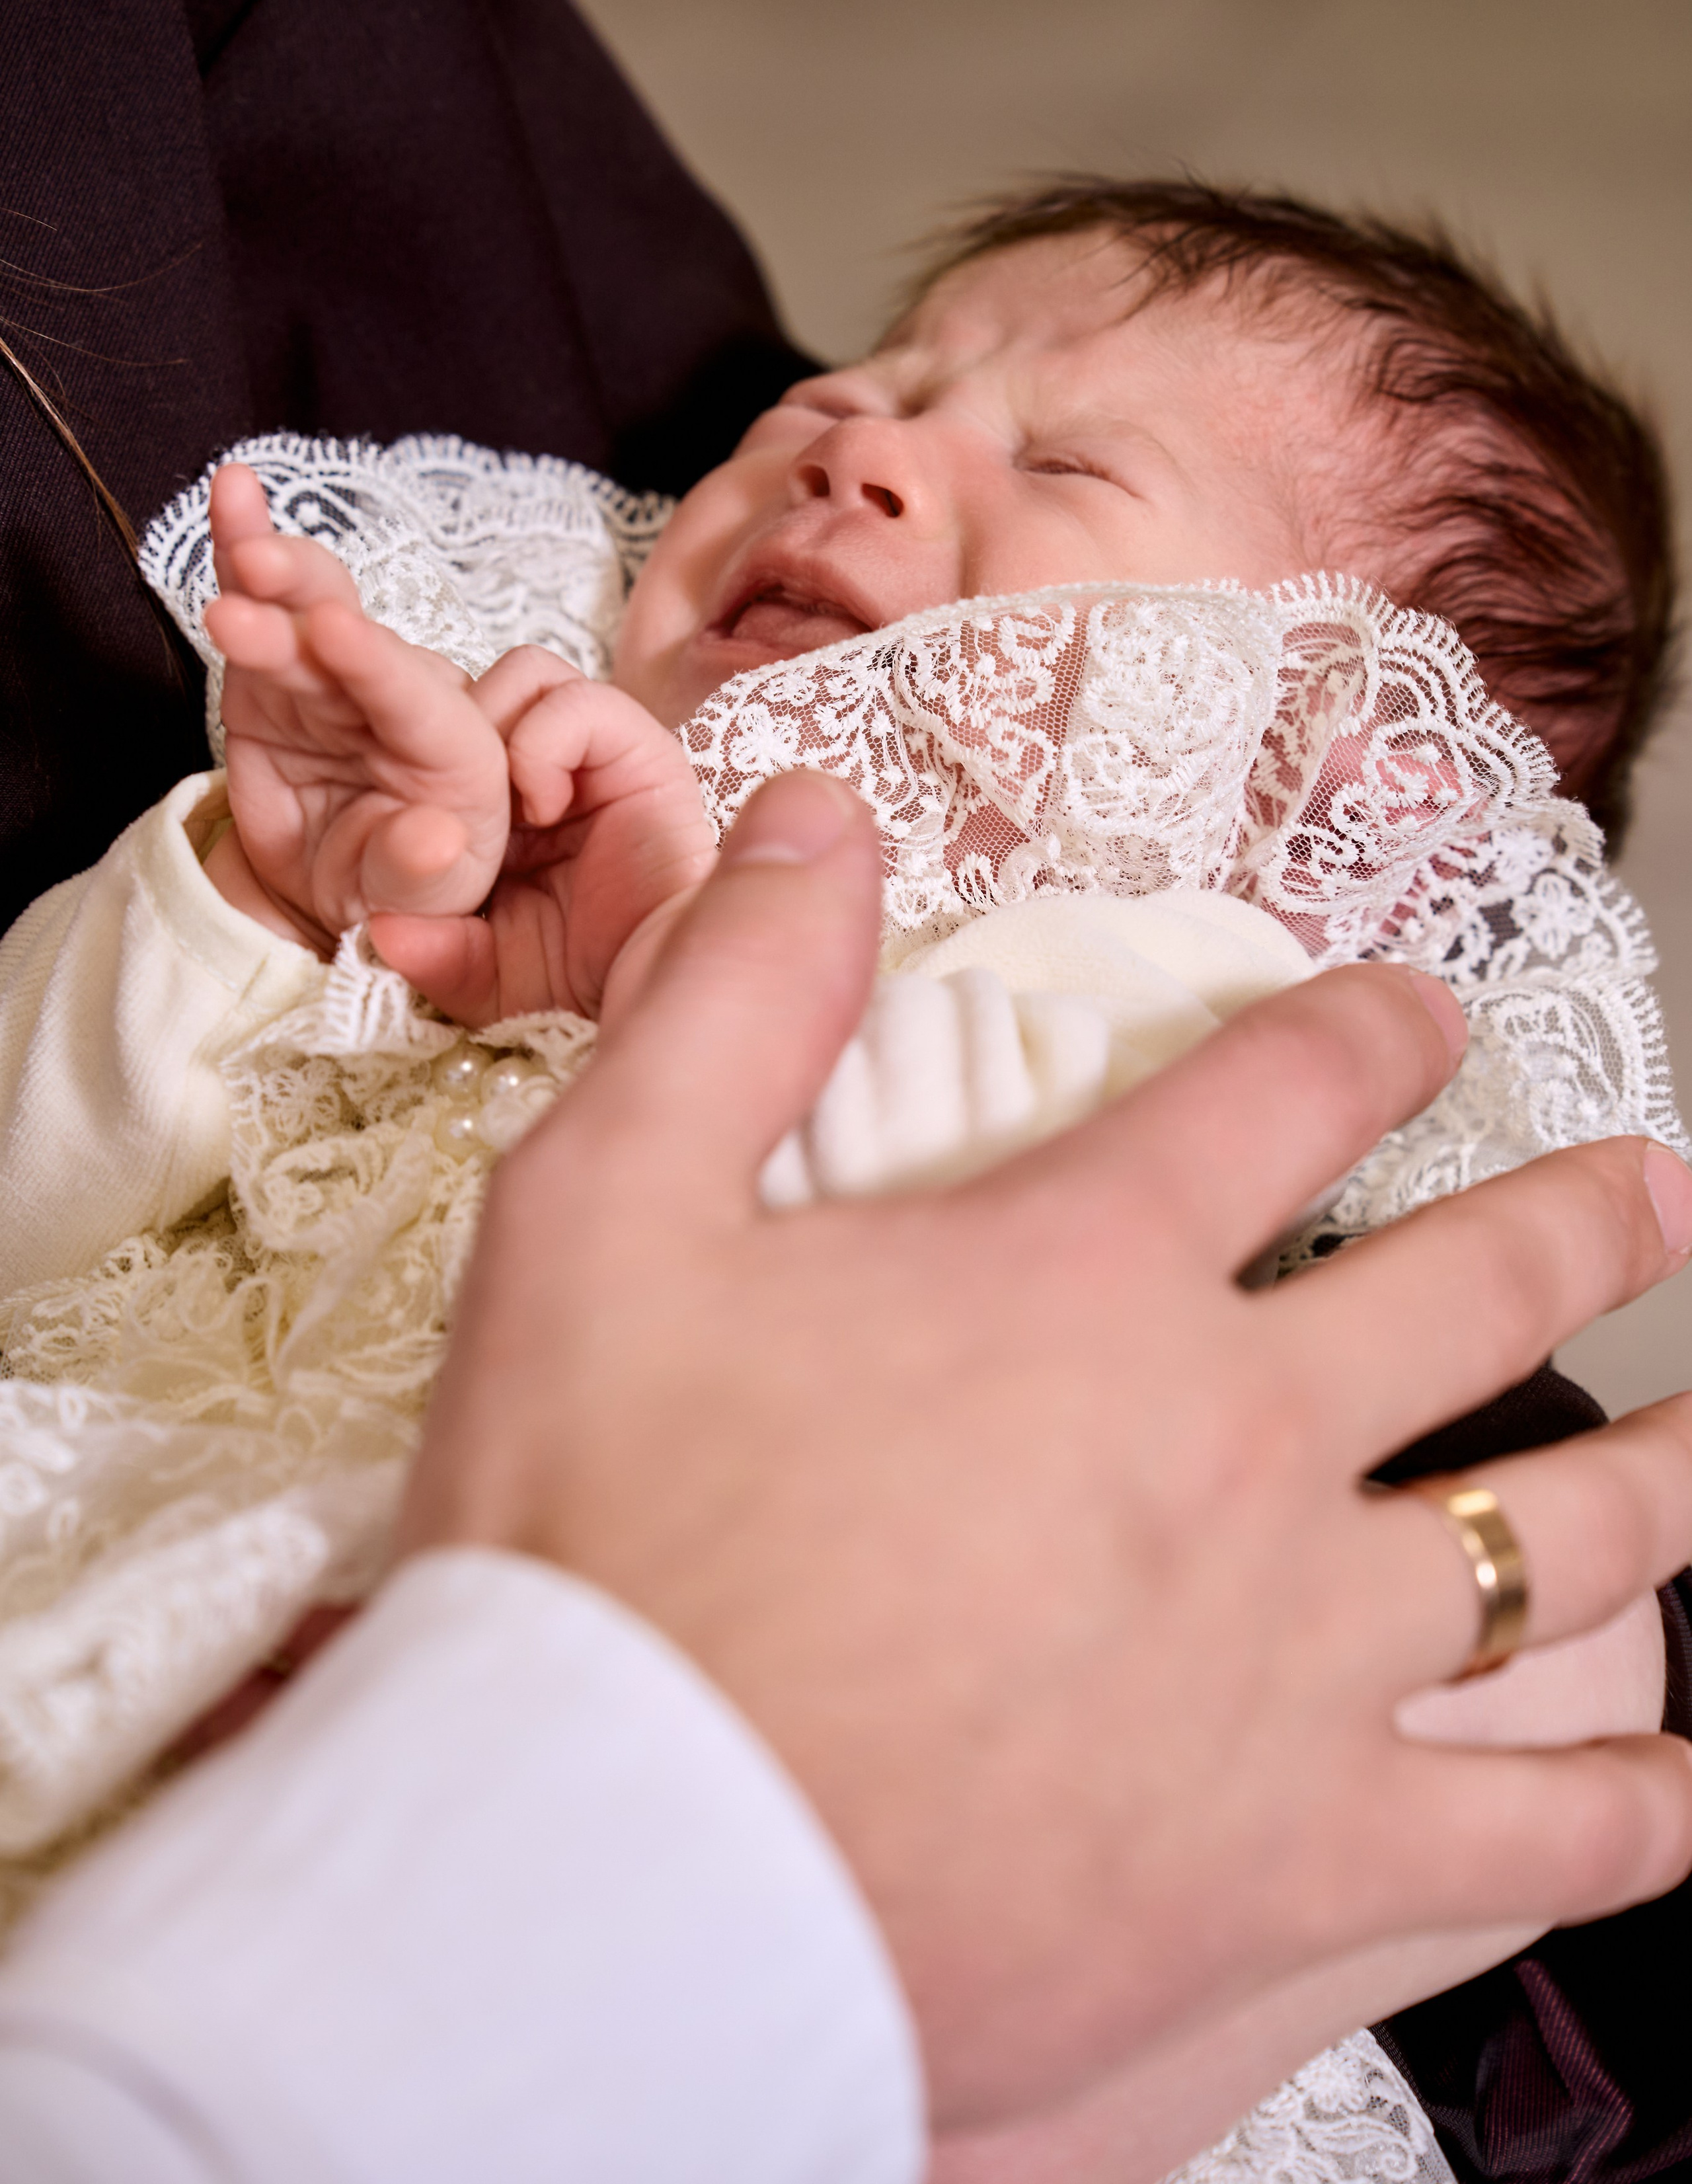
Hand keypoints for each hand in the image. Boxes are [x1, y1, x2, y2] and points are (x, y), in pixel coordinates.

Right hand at [204, 464, 508, 951]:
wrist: (345, 894)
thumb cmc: (400, 899)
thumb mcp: (418, 908)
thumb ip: (422, 876)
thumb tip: (436, 838)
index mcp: (462, 758)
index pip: (421, 704)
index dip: (376, 663)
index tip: (331, 627)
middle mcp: (408, 701)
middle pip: (364, 641)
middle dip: (311, 604)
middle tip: (261, 572)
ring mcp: (342, 678)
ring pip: (312, 608)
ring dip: (273, 573)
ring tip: (239, 549)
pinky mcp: (284, 667)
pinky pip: (267, 600)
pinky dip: (246, 547)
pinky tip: (232, 490)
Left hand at [370, 648, 715, 1022]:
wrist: (656, 986)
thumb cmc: (576, 976)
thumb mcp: (477, 973)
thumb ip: (430, 952)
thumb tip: (381, 929)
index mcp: (496, 794)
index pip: (445, 712)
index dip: (404, 724)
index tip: (374, 771)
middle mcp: (545, 758)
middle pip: (479, 676)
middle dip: (443, 719)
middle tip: (437, 797)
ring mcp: (595, 750)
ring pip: (524, 673)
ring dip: (490, 726)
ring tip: (492, 806)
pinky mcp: (643, 751)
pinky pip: (580, 702)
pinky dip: (544, 744)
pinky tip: (540, 807)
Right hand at [399, 770, 1691, 2134]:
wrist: (609, 1873)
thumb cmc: (601, 1546)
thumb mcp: (602, 1211)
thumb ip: (736, 1000)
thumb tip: (817, 821)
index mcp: (1090, 1278)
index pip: (1289, 1094)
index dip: (1374, 1030)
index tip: (1420, 1017)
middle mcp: (1235, 1444)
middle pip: (1481, 1290)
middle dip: (1587, 1221)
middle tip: (1653, 1194)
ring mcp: (1294, 1657)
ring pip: (1560, 1540)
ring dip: (1660, 1468)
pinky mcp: (1296, 1856)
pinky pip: (1540, 1831)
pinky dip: (1642, 1803)